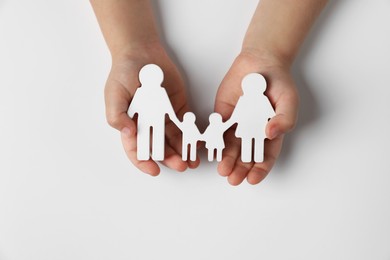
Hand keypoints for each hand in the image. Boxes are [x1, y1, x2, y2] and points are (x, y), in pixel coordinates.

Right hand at [105, 44, 199, 175]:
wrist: (141, 52)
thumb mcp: (114, 94)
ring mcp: (164, 117)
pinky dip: (192, 135)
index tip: (154, 170)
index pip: (136, 149)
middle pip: (159, 147)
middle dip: (170, 159)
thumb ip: (116, 115)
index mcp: (131, 125)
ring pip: (174, 140)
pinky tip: (198, 143)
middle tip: (181, 166)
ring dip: (183, 151)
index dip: (144, 162)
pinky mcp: (178, 108)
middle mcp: (148, 124)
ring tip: (193, 161)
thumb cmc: (123, 72)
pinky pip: (186, 125)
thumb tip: (128, 133)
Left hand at [215, 50, 298, 184]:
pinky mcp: (223, 115)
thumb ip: (284, 119)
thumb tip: (271, 134)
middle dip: (240, 169)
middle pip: (246, 156)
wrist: (260, 62)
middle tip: (233, 179)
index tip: (252, 179)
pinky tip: (211, 152)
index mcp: (270, 133)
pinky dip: (214, 142)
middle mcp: (252, 133)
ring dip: (226, 160)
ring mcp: (237, 125)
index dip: (259, 169)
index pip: (265, 157)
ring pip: (230, 147)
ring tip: (222, 170)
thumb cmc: (279, 83)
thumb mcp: (289, 101)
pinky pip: (217, 131)